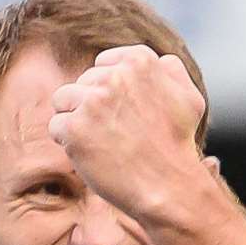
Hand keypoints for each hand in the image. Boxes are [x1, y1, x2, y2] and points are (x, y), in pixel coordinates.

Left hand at [48, 45, 207, 221]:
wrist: (167, 184)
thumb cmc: (178, 145)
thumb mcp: (189, 98)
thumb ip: (171, 72)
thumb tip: (158, 61)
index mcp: (139, 61)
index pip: (102, 65)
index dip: (106, 92)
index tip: (121, 113)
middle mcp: (114, 76)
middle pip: (81, 84)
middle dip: (91, 107)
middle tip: (115, 133)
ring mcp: (92, 102)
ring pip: (62, 100)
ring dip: (75, 121)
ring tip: (100, 142)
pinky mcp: (74, 128)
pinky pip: (56, 127)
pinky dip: (68, 143)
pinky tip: (91, 154)